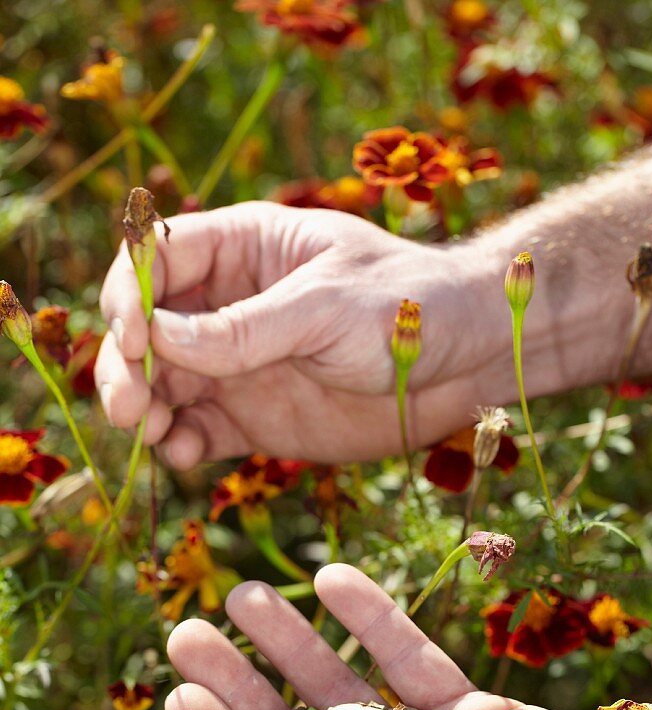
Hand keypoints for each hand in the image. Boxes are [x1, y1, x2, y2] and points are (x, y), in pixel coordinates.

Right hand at [96, 202, 506, 465]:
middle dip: (125, 364)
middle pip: (145, 329)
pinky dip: (180, 446)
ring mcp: (237, 366)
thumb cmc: (406, 308)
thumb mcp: (327, 307)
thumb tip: (157, 338)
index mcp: (242, 249)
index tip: (134, 338)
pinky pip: (199, 432)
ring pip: (162, 386)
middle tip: (129, 406)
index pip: (157, 259)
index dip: (130, 295)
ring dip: (142, 409)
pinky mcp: (254, 418)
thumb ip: (246, 328)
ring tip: (151, 433)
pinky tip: (184, 456)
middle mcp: (227, 306)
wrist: (465, 362)